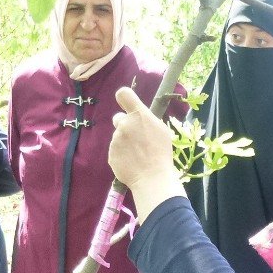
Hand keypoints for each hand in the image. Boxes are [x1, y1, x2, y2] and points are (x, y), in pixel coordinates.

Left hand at [109, 86, 183, 220]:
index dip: (124, 98)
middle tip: (137, 140)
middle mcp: (124, 124)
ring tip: (137, 156)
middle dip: (125, 126)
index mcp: (139, 115)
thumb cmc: (161, 154)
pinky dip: (122, 156)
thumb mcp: (161, 131)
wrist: (153, 178)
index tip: (127, 106)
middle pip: (118, 118)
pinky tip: (132, 163)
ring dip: (125, 143)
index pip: (124, 94)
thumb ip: (147, 120)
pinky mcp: (111, 153)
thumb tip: (139, 117)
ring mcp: (116, 139)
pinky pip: (116, 151)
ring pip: (118, 137)